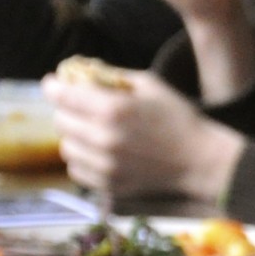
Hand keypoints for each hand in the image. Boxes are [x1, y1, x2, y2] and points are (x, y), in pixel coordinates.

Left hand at [44, 68, 241, 203]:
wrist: (200, 160)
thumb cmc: (178, 117)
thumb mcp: (150, 85)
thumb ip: (113, 76)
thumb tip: (80, 70)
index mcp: (113, 109)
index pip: (63, 96)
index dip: (54, 86)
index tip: (54, 83)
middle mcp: (104, 138)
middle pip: (60, 121)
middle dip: (66, 110)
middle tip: (79, 107)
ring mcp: (105, 165)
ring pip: (66, 147)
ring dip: (74, 136)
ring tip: (91, 132)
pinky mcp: (109, 185)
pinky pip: (77, 170)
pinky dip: (82, 159)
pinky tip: (98, 152)